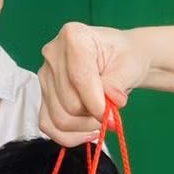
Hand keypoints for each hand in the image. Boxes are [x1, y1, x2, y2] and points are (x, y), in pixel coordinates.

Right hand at [39, 23, 149, 145]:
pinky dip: (69, 136)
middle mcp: (53, 54)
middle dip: (94, 116)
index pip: (79, 79)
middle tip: (112, 113)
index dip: (97, 104)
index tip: (114, 116)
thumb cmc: (125, 58)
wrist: (120, 59)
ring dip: (85, 127)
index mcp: (74, 37)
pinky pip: (48, 124)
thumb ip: (118, 83)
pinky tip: (88, 133)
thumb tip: (112, 100)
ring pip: (59, 118)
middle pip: (69, 104)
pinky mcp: (44, 93)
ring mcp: (45, 75)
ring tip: (101, 118)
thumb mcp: (129, 66)